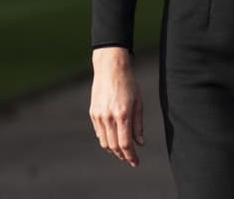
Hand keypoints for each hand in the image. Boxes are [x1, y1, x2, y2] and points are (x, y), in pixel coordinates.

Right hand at [89, 47, 143, 166]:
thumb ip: (138, 125)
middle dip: (122, 155)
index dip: (130, 156)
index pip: (125, 144)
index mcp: (122, 115)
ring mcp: (98, 116)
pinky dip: (106, 139)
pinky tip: (114, 140)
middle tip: (130, 159)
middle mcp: (108, 118)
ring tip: (123, 152)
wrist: (110, 70)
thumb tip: (140, 143)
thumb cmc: (129, 85)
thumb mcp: (139, 103)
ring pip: (104, 141)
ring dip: (113, 150)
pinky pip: (99, 132)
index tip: (135, 162)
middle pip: (113, 146)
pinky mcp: (93, 113)